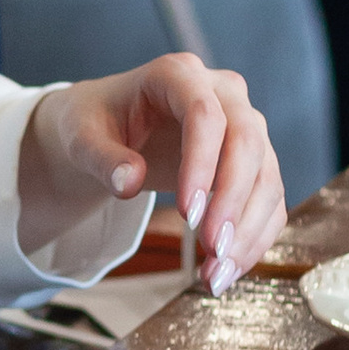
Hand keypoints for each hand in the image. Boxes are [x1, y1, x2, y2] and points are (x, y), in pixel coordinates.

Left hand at [16, 54, 285, 293]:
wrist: (106, 129)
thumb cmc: (93, 124)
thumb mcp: (81, 138)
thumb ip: (102, 158)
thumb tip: (127, 183)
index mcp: (177, 73)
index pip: (205, 114)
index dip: (203, 163)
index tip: (188, 213)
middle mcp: (222, 94)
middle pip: (248, 141)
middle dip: (234, 201)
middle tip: (212, 248)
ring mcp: (243, 126)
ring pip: (266, 175)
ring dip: (247, 230)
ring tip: (215, 275)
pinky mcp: (251, 162)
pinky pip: (267, 200)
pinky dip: (253, 238)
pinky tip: (227, 270)